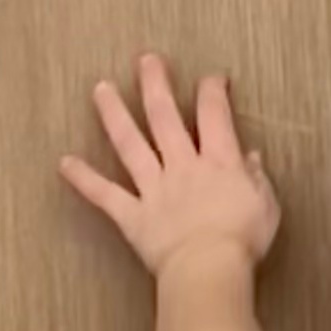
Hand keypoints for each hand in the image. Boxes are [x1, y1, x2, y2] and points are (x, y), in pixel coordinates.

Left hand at [60, 53, 281, 275]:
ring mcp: (154, 189)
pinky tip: (65, 163)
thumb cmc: (243, 241)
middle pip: (164, 116)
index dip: (213, 92)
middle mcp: (182, 166)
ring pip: (130, 143)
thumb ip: (255, 178)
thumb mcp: (265, 206)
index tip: (212, 79)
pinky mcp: (134, 216)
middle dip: (155, 84)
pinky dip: (84, 179)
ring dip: (114, 113)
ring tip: (101, 89)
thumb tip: (250, 157)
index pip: (214, 114)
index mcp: (218, 162)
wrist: (209, 270)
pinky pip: (105, 195)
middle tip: (146, 60)